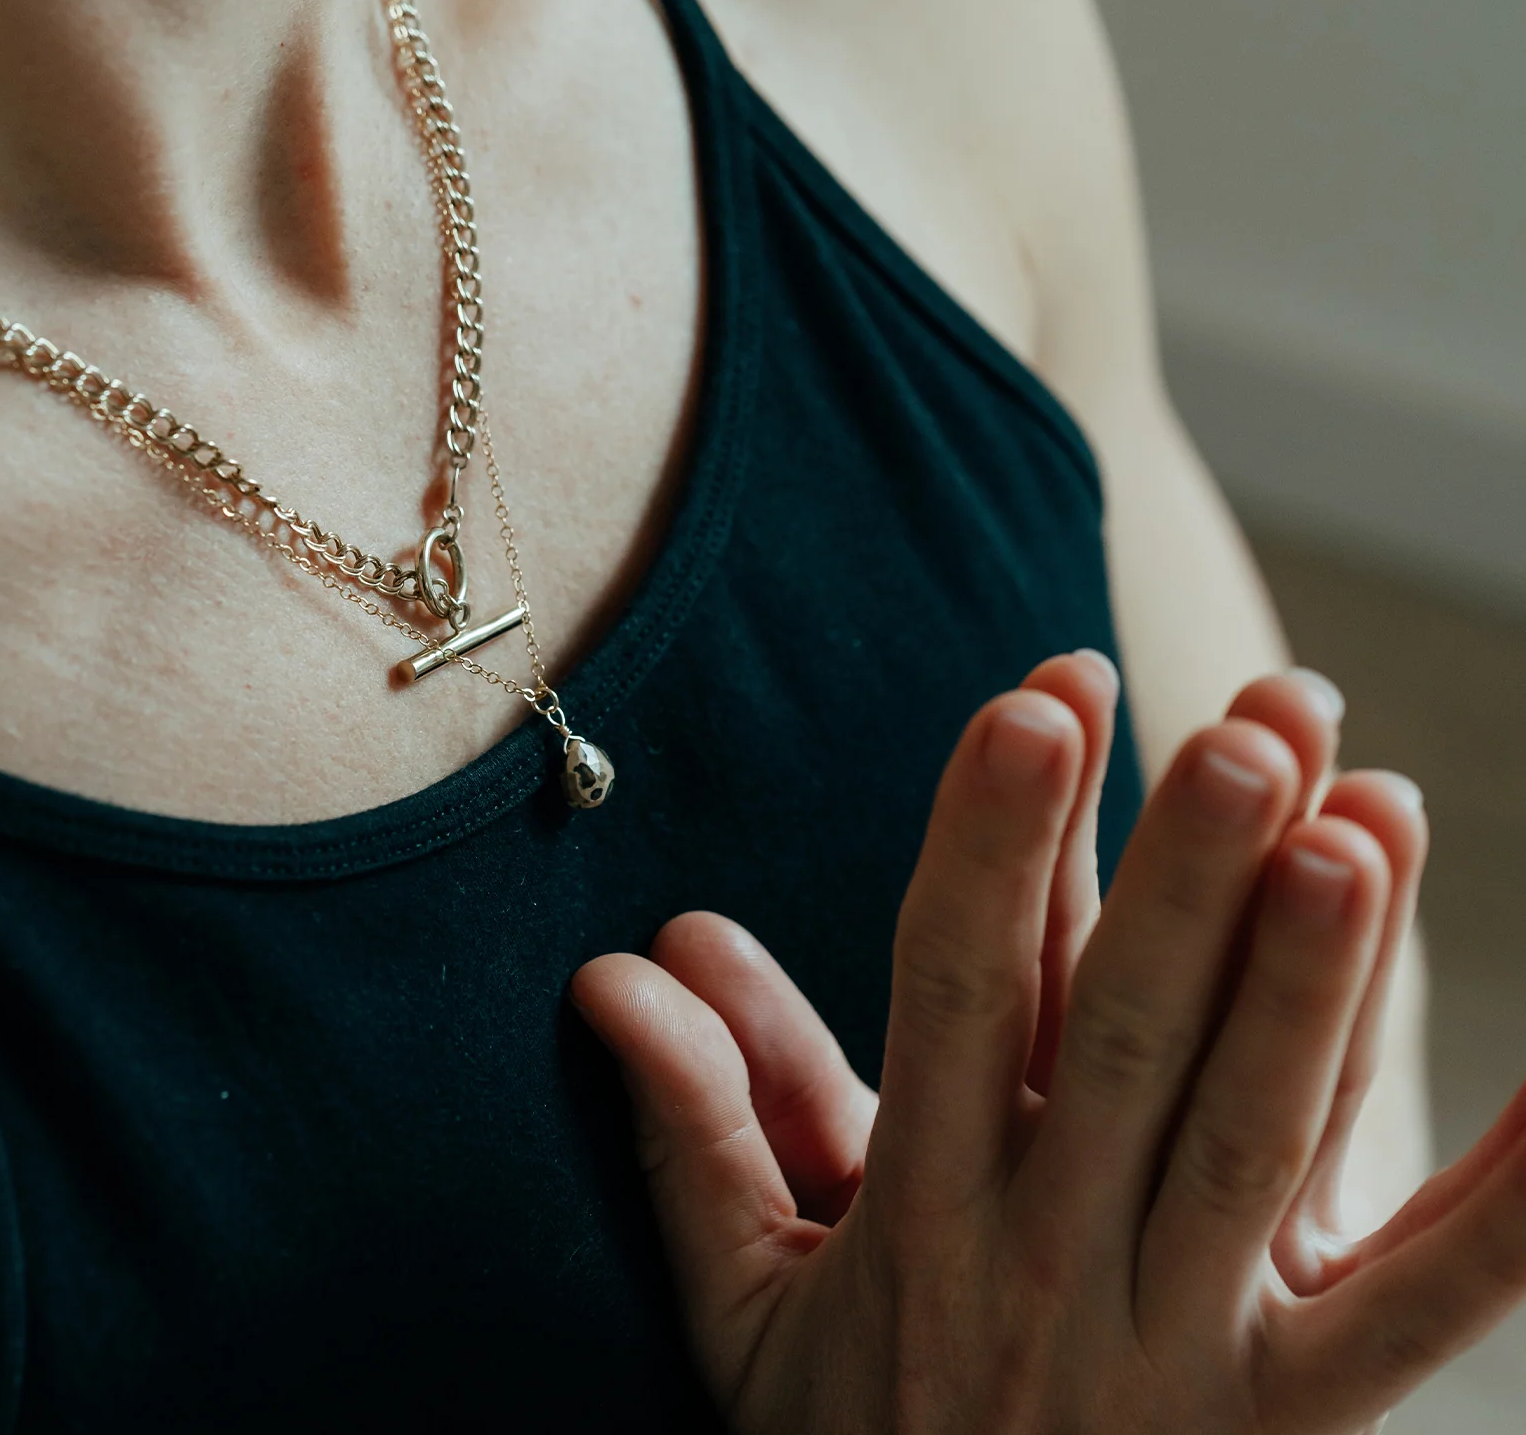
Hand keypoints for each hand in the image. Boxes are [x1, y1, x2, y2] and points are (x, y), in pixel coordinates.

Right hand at [573, 656, 1525, 1432]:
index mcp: (918, 1208)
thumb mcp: (739, 1306)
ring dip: (1322, 980)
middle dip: (1188, 878)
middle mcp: (1057, 1255)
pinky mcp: (1303, 1421)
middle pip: (1127, 1040)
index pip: (954, 985)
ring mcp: (1193, 1343)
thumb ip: (693, 1123)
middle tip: (1248, 730)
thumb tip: (622, 966)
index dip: (998, 839)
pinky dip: (1510, 1210)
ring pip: (1259, 1135)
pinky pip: (1420, 1308)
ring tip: (1374, 816)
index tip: (1048, 698)